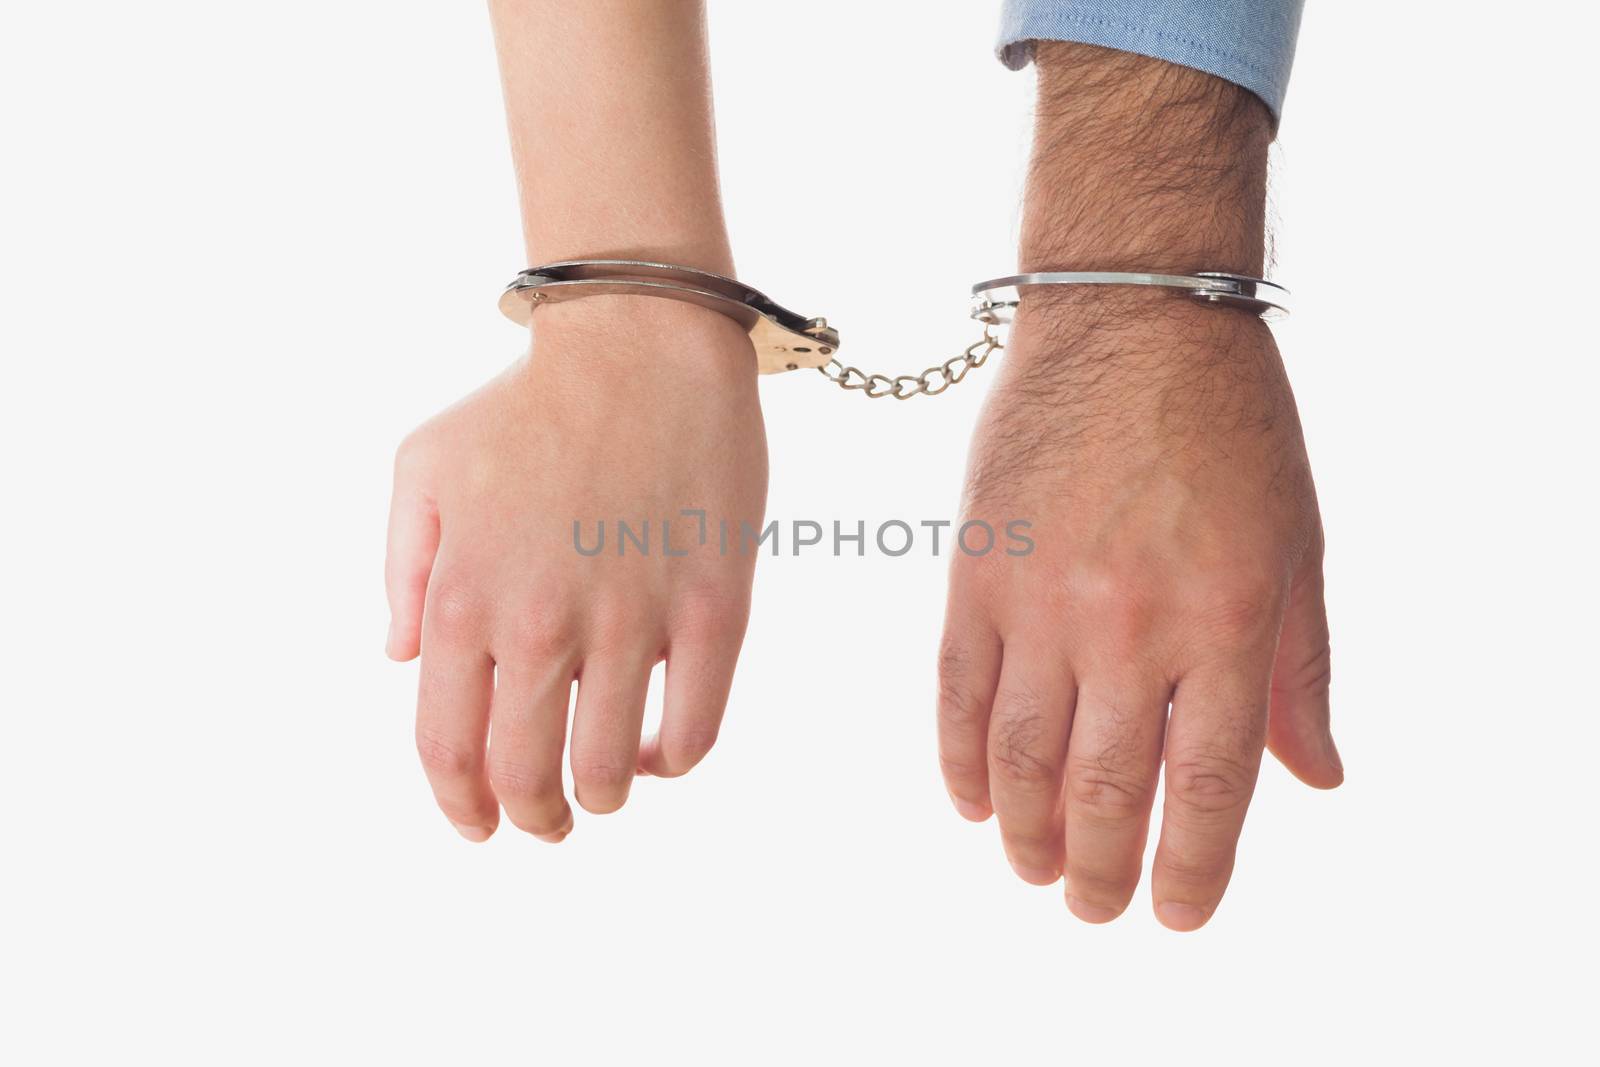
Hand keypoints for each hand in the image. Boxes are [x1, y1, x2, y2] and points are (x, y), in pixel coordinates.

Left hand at [385, 299, 766, 840]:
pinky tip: (660, 752)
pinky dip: (672, 762)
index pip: (447, 747)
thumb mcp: (422, 466)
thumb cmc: (527, 403)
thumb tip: (401, 663)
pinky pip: (695, 729)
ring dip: (601, 798)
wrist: (641, 339)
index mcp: (462, 597)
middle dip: (531, 819)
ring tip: (605, 789)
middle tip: (545, 823)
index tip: (477, 823)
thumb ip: (401, 571)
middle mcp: (539, 623)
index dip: (459, 804)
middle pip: (524, 775)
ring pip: (609, 768)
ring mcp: (630, 619)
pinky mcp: (713, 610)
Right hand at [937, 292, 1340, 928]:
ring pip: (1022, 757)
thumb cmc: (1229, 427)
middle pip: (1106, 789)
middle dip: (1100, 870)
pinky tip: (974, 802)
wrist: (1127, 318)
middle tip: (1094, 909)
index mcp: (1225, 618)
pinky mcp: (974, 571)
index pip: (1209, 784)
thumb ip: (1302, 673)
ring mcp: (1040, 599)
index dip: (1194, 867)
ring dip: (1027, 833)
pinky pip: (956, 691)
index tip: (1178, 914)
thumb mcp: (1298, 546)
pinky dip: (961, 760)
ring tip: (1035, 871)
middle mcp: (1130, 623)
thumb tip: (1315, 781)